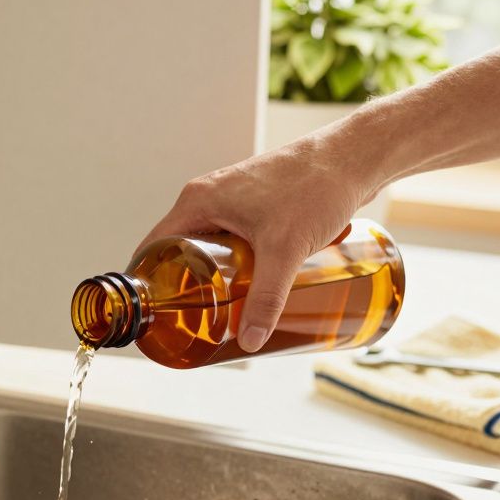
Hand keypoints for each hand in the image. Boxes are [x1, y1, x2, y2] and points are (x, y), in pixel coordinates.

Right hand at [139, 131, 380, 352]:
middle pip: (178, 251)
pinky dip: (231, 264)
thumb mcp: (285, 250)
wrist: (352, 158)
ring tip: (214, 311)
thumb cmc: (315, 186)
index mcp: (197, 201)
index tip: (152, 314)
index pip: (153, 247)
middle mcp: (207, 197)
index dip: (147, 282)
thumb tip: (250, 341)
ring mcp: (231, 200)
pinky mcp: (254, 205)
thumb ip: (266, 298)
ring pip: (206, 246)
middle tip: (187, 322)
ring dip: (209, 276)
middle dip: (181, 286)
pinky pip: (230, 240)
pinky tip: (245, 286)